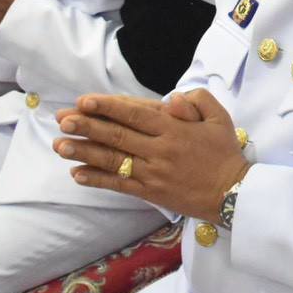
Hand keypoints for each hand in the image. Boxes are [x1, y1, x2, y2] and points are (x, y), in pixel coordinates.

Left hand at [54, 88, 250, 219]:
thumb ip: (196, 101)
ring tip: (60, 145)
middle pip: (117, 136)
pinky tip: (77, 173)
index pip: (135, 114)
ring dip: (84, 152)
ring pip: (112, 160)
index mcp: (174, 129)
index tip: (84, 100)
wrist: (232, 192)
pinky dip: (96, 179)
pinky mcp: (150, 192)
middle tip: (62, 119)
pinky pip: (118, 185)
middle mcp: (159, 150)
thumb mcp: (219, 117)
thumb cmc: (224, 152)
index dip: (108, 107)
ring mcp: (153, 173)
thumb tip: (171, 99)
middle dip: (87, 126)